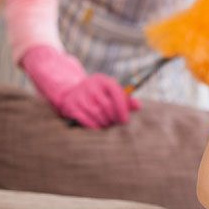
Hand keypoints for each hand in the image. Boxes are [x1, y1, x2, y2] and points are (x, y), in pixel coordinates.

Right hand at [20, 45, 139, 128]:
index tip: (125, 121)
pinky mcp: (70, 105)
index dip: (123, 110)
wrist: (70, 92)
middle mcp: (91, 85)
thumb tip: (138, 106)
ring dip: (104, 123)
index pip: (117, 95)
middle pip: (107, 106)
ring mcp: (79, 95)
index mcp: (104, 80)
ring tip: (106, 125)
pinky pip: (85, 119)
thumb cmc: (97, 95)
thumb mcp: (110, 93)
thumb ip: (125, 100)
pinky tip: (97, 128)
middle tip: (115, 124)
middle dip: (113, 118)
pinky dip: (93, 126)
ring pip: (97, 114)